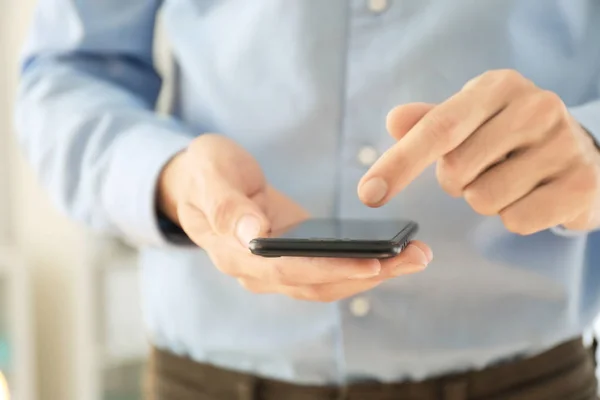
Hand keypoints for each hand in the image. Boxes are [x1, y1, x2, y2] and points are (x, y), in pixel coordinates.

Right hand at [158, 134, 431, 301]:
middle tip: (417, 257)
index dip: (329, 269)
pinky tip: (393, 252)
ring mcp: (277, 267)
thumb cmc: (204, 172)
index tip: (372, 262)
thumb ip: (225, 206)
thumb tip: (253, 233)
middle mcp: (257, 270)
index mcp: (234, 253)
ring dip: (374, 272)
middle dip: (368, 273)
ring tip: (417, 255)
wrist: (202, 179)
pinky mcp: (295, 254)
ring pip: (328, 281)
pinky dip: (361, 262)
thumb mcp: (209, 176)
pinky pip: (330, 267)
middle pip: (317, 283)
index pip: (286, 270)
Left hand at [358, 70, 599, 233]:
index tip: (368, 193)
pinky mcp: (581, 183)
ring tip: (510, 179)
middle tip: (482, 167)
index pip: (438, 128)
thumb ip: (429, 122)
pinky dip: (513, 217)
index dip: (399, 163)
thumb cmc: (508, 136)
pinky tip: (532, 195)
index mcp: (498, 86)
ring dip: (485, 199)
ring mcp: (564, 144)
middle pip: (456, 171)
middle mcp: (535, 107)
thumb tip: (394, 121)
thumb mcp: (468, 119)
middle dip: (455, 181)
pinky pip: (516, 221)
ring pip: (484, 199)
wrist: (580, 152)